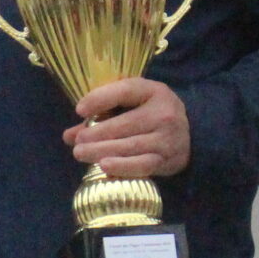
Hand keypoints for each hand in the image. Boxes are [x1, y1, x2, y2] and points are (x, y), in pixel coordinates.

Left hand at [65, 77, 190, 179]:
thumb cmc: (151, 115)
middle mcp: (164, 113)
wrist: (190, 136)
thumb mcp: (133, 104)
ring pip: (131, 146)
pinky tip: (104, 166)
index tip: (79, 110)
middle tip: (77, 141)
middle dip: (97, 133)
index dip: (101, 99)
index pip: (126, 90)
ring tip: (80, 153)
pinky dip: (123, 166)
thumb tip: (68, 136)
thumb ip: (102, 114)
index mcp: (154, 91)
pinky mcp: (167, 161)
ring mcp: (168, 138)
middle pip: (126, 123)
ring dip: (102, 150)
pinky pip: (143, 165)